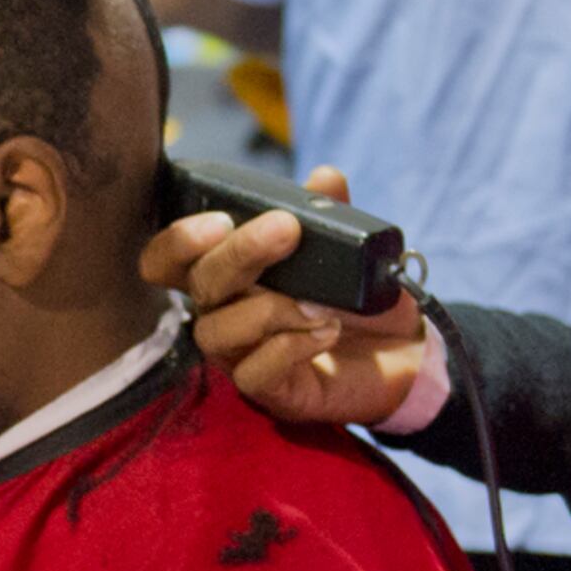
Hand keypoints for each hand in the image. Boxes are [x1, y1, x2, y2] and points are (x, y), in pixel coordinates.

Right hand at [142, 164, 433, 428]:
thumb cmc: (358, 299)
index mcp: (228, 275)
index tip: (220, 220)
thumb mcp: (349, 250)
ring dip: (268, 309)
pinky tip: (326, 332)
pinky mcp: (270, 391)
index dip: (178, 241)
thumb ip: (332, 214)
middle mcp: (223, 314)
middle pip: (198, 285)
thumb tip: (325, 178)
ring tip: (320, 303)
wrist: (403, 353)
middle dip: (238, 254)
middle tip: (286, 230)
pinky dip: (289, 348)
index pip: (168, 260)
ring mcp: (241, 356)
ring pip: (216, 332)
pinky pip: (253, 374)